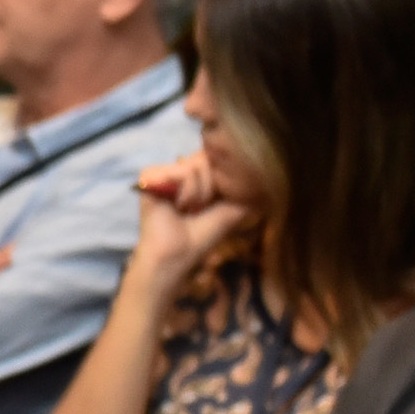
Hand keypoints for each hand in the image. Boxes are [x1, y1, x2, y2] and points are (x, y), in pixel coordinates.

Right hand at [129, 153, 251, 293]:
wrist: (177, 255)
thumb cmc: (200, 236)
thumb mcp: (231, 207)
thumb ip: (245, 188)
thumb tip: (266, 174)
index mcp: (190, 175)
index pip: (215, 158)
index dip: (221, 181)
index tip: (211, 205)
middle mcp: (175, 169)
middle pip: (208, 158)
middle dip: (211, 188)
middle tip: (197, 209)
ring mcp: (161, 171)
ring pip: (198, 165)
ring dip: (200, 194)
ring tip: (186, 210)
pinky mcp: (149, 174)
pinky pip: (185, 171)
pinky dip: (188, 193)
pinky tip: (178, 207)